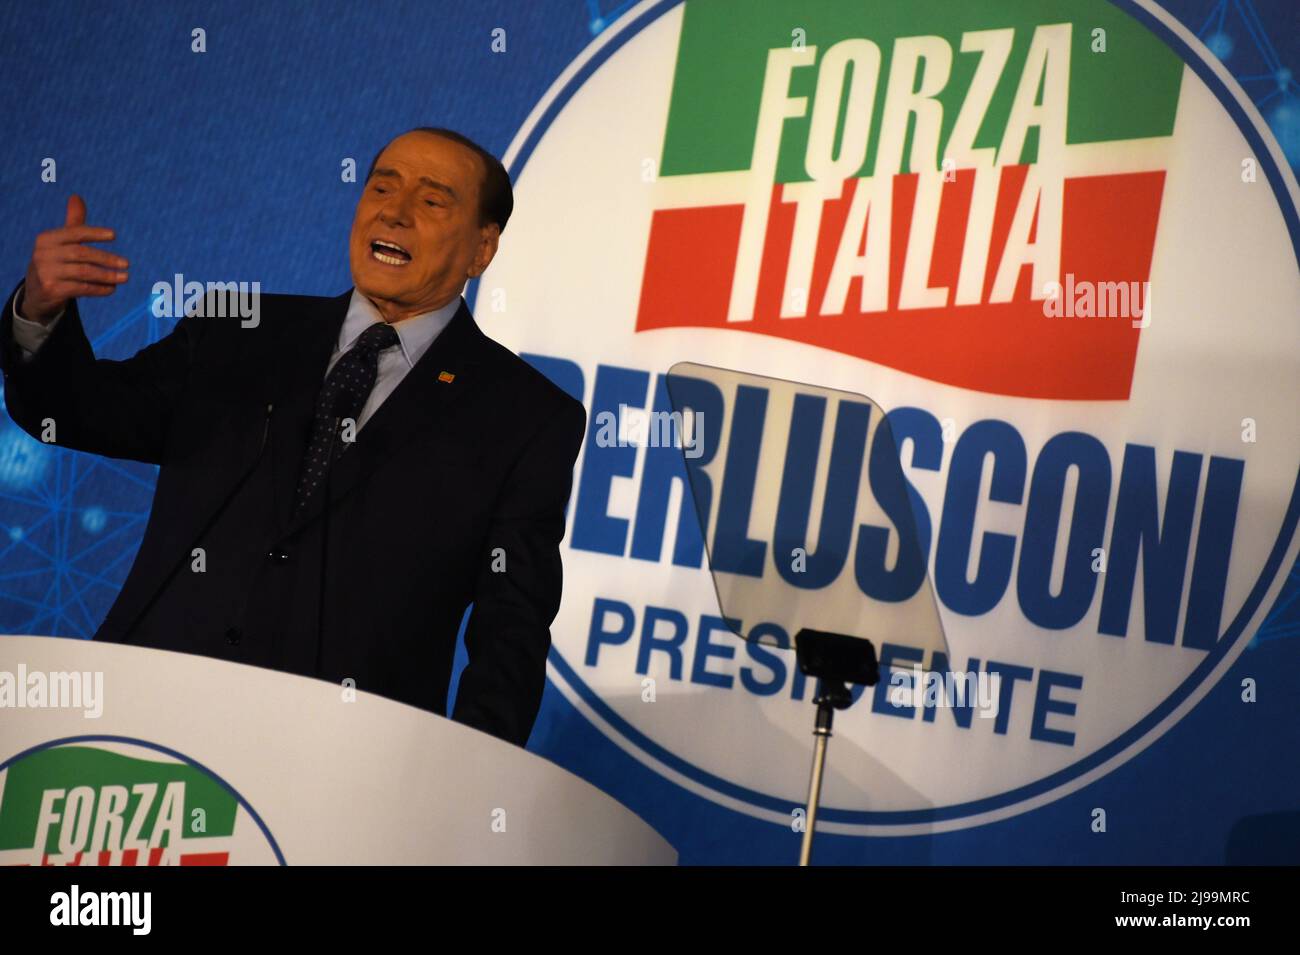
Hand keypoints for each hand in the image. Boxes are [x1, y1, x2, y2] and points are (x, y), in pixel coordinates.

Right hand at [21, 194, 128, 323]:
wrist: (36, 293)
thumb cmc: (55, 262)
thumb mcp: (61, 243)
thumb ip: (73, 223)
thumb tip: (76, 196)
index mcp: (47, 238)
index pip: (74, 232)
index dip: (94, 233)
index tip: (114, 235)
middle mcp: (43, 254)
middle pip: (81, 253)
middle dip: (107, 258)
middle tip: (127, 264)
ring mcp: (46, 272)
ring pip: (84, 272)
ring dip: (107, 275)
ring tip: (125, 277)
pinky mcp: (51, 289)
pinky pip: (81, 288)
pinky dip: (100, 288)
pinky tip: (112, 288)